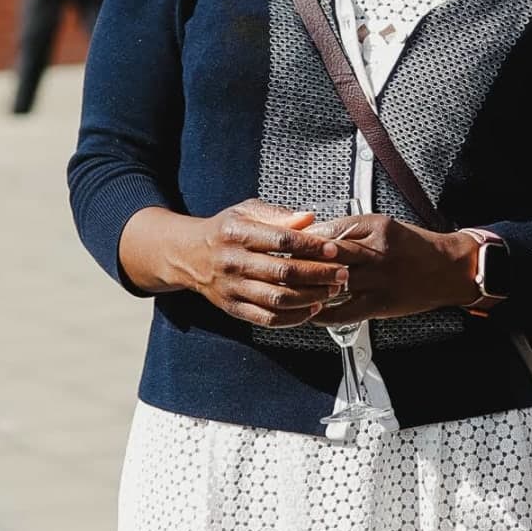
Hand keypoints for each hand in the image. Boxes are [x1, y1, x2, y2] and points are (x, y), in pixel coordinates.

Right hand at [118, 201, 351, 325]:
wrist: (189, 255)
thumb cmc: (224, 230)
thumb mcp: (246, 211)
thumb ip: (278, 215)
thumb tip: (309, 218)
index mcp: (238, 233)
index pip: (282, 240)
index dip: (312, 246)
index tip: (334, 249)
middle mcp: (234, 262)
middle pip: (283, 272)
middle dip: (319, 274)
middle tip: (342, 273)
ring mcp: (233, 288)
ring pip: (278, 299)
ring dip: (311, 297)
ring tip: (332, 291)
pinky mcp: (234, 308)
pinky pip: (267, 319)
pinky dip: (293, 318)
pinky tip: (312, 309)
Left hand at [302, 215, 483, 324]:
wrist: (448, 269)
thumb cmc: (416, 247)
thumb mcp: (386, 226)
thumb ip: (353, 230)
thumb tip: (316, 236)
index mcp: (377, 226)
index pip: (330, 230)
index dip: (306, 238)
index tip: (289, 243)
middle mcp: (377, 251)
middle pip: (328, 254)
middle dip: (302, 260)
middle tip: (281, 265)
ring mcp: (379, 279)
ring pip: (333, 282)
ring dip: (310, 286)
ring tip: (291, 288)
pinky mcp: (381, 304)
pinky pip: (344, 312)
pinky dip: (323, 314)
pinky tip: (310, 313)